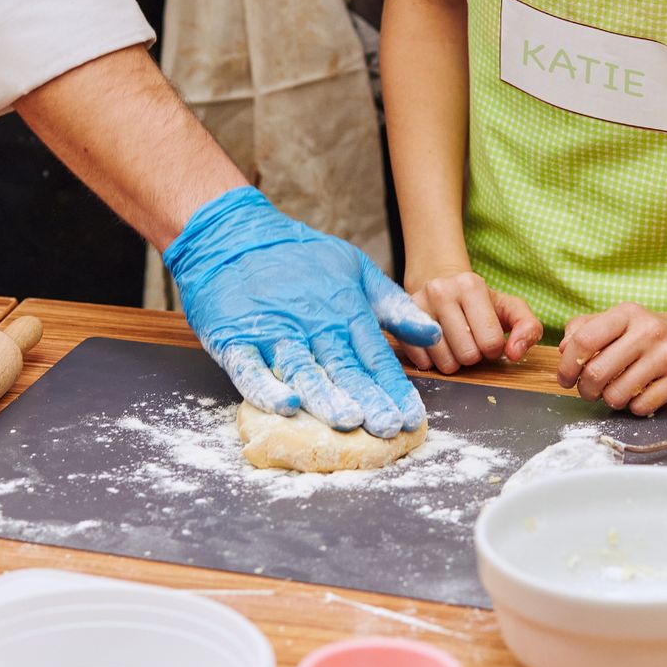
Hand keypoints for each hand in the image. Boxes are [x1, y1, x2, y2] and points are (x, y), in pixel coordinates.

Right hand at [164, 187, 441, 437]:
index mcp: (344, 309)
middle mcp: (312, 322)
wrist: (234, 238)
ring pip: (302, 369)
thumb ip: (394, 306)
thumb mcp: (356, 269)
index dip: (394, 388)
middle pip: (343, 367)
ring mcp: (273, 331)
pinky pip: (251, 368)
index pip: (374, 356)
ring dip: (325, 396)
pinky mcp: (235, 339)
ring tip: (347, 421)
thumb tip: (433, 333)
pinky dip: (267, 388)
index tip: (411, 418)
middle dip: (367, 399)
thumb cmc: (301, 257)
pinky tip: (287, 405)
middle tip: (387, 429)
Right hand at [403, 268, 541, 373]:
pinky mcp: (400, 323)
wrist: (439, 284)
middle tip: (470, 341)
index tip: (488, 339)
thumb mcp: (510, 308)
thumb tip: (514, 354)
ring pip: (444, 362)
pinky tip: (437, 347)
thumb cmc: (479, 302)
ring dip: (454, 361)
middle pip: (468, 355)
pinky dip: (433, 362)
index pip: (491, 342)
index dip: (494, 349)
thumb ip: (527, 328)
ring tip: (454, 344)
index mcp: (471, 285)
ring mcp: (416, 306)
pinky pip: (422, 362)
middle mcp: (440, 292)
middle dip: (473, 356)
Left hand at [557, 303, 666, 415]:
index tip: (565, 379)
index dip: (567, 365)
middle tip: (589, 392)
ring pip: (618, 393)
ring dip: (609, 400)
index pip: (584, 339)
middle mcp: (648, 331)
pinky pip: (643, 405)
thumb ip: (584, 328)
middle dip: (586, 389)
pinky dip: (633, 407)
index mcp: (626, 314)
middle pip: (597, 371)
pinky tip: (637, 397)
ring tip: (614, 393)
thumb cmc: (647, 333)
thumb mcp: (618, 321)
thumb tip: (563, 350)